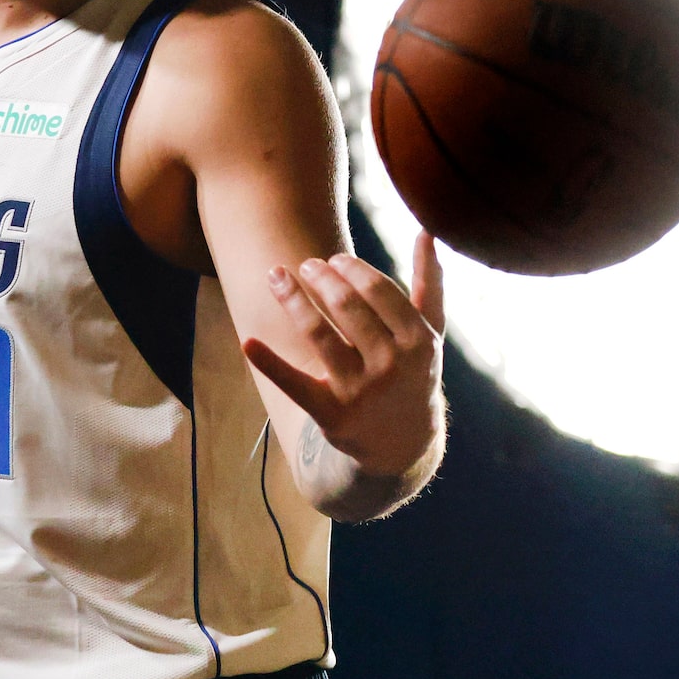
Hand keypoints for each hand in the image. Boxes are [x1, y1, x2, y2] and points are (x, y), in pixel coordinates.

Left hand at [242, 232, 444, 478]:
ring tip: (276, 275)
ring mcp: (361, 391)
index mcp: (419, 342)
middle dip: (322, 277)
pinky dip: (269, 363)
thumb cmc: (413, 377)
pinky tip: (247, 342)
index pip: (380, 291)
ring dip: (292, 298)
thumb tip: (426, 232)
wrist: (403, 446)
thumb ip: (431, 284)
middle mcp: (392, 366)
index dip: (352, 269)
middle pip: (348, 307)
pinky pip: (295, 384)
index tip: (333, 259)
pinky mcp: (332, 415)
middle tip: (306, 264)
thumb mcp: (430, 335)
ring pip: (318, 334)